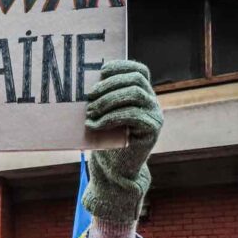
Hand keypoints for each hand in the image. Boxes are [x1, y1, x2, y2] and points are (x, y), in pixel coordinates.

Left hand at [83, 60, 162, 221]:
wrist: (115, 170)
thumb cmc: (105, 140)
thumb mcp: (103, 115)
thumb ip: (101, 99)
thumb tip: (83, 83)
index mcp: (141, 94)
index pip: (138, 70)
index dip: (120, 66)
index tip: (100, 72)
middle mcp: (152, 102)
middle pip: (136, 80)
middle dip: (109, 85)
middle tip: (89, 97)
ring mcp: (154, 115)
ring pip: (135, 94)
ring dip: (109, 100)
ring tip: (90, 111)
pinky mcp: (152, 129)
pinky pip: (134, 114)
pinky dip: (111, 117)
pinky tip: (95, 125)